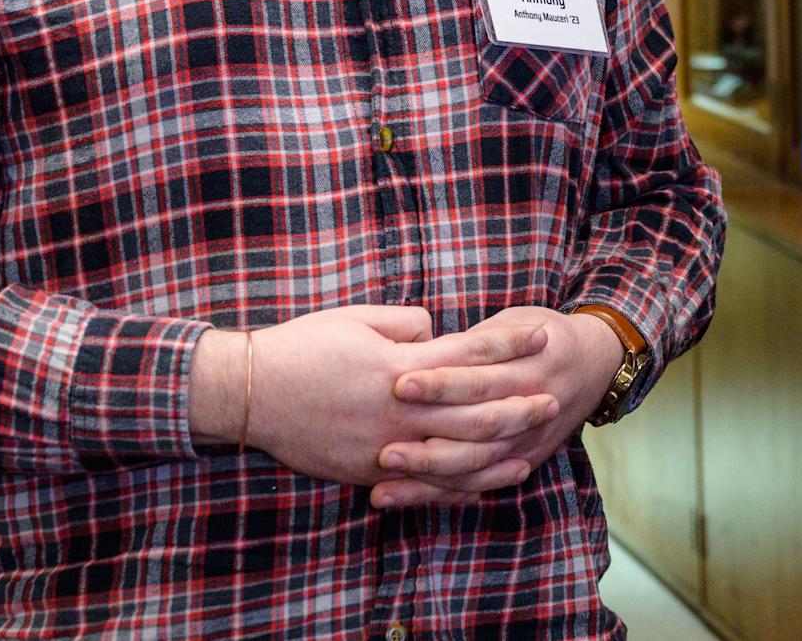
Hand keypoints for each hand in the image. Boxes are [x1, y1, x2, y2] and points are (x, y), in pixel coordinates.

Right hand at [191, 305, 556, 489]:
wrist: (248, 393)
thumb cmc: (302, 347)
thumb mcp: (357, 319)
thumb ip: (406, 324)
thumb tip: (438, 330)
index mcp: (400, 366)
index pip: (470, 354)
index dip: (510, 344)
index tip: (542, 334)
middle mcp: (399, 411)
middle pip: (475, 410)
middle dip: (519, 403)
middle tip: (553, 396)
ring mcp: (385, 446)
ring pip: (457, 454)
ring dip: (500, 447)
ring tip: (533, 440)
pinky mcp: (369, 471)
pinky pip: (425, 482)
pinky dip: (460, 483)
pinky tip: (485, 480)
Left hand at [368, 304, 625, 509]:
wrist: (595, 364)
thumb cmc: (542, 333)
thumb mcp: (516, 322)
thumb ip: (476, 342)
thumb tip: (421, 348)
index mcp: (531, 364)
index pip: (480, 378)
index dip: (440, 383)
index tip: (398, 382)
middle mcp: (533, 406)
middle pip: (477, 427)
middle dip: (428, 437)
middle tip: (383, 446)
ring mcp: (528, 441)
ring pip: (476, 465)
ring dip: (428, 474)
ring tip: (383, 475)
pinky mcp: (522, 463)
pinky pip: (478, 484)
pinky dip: (439, 494)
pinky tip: (399, 497)